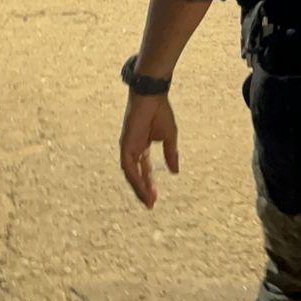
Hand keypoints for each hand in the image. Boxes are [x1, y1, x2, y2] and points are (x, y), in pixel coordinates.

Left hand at [119, 91, 179, 207]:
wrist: (152, 96)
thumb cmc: (160, 112)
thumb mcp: (169, 137)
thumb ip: (170, 154)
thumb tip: (175, 172)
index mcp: (142, 147)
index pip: (144, 170)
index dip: (149, 183)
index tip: (155, 198)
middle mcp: (132, 149)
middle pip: (136, 175)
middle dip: (143, 190)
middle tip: (151, 204)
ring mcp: (127, 147)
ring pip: (130, 174)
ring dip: (139, 188)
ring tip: (148, 201)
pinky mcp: (125, 144)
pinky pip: (128, 166)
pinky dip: (135, 178)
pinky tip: (142, 187)